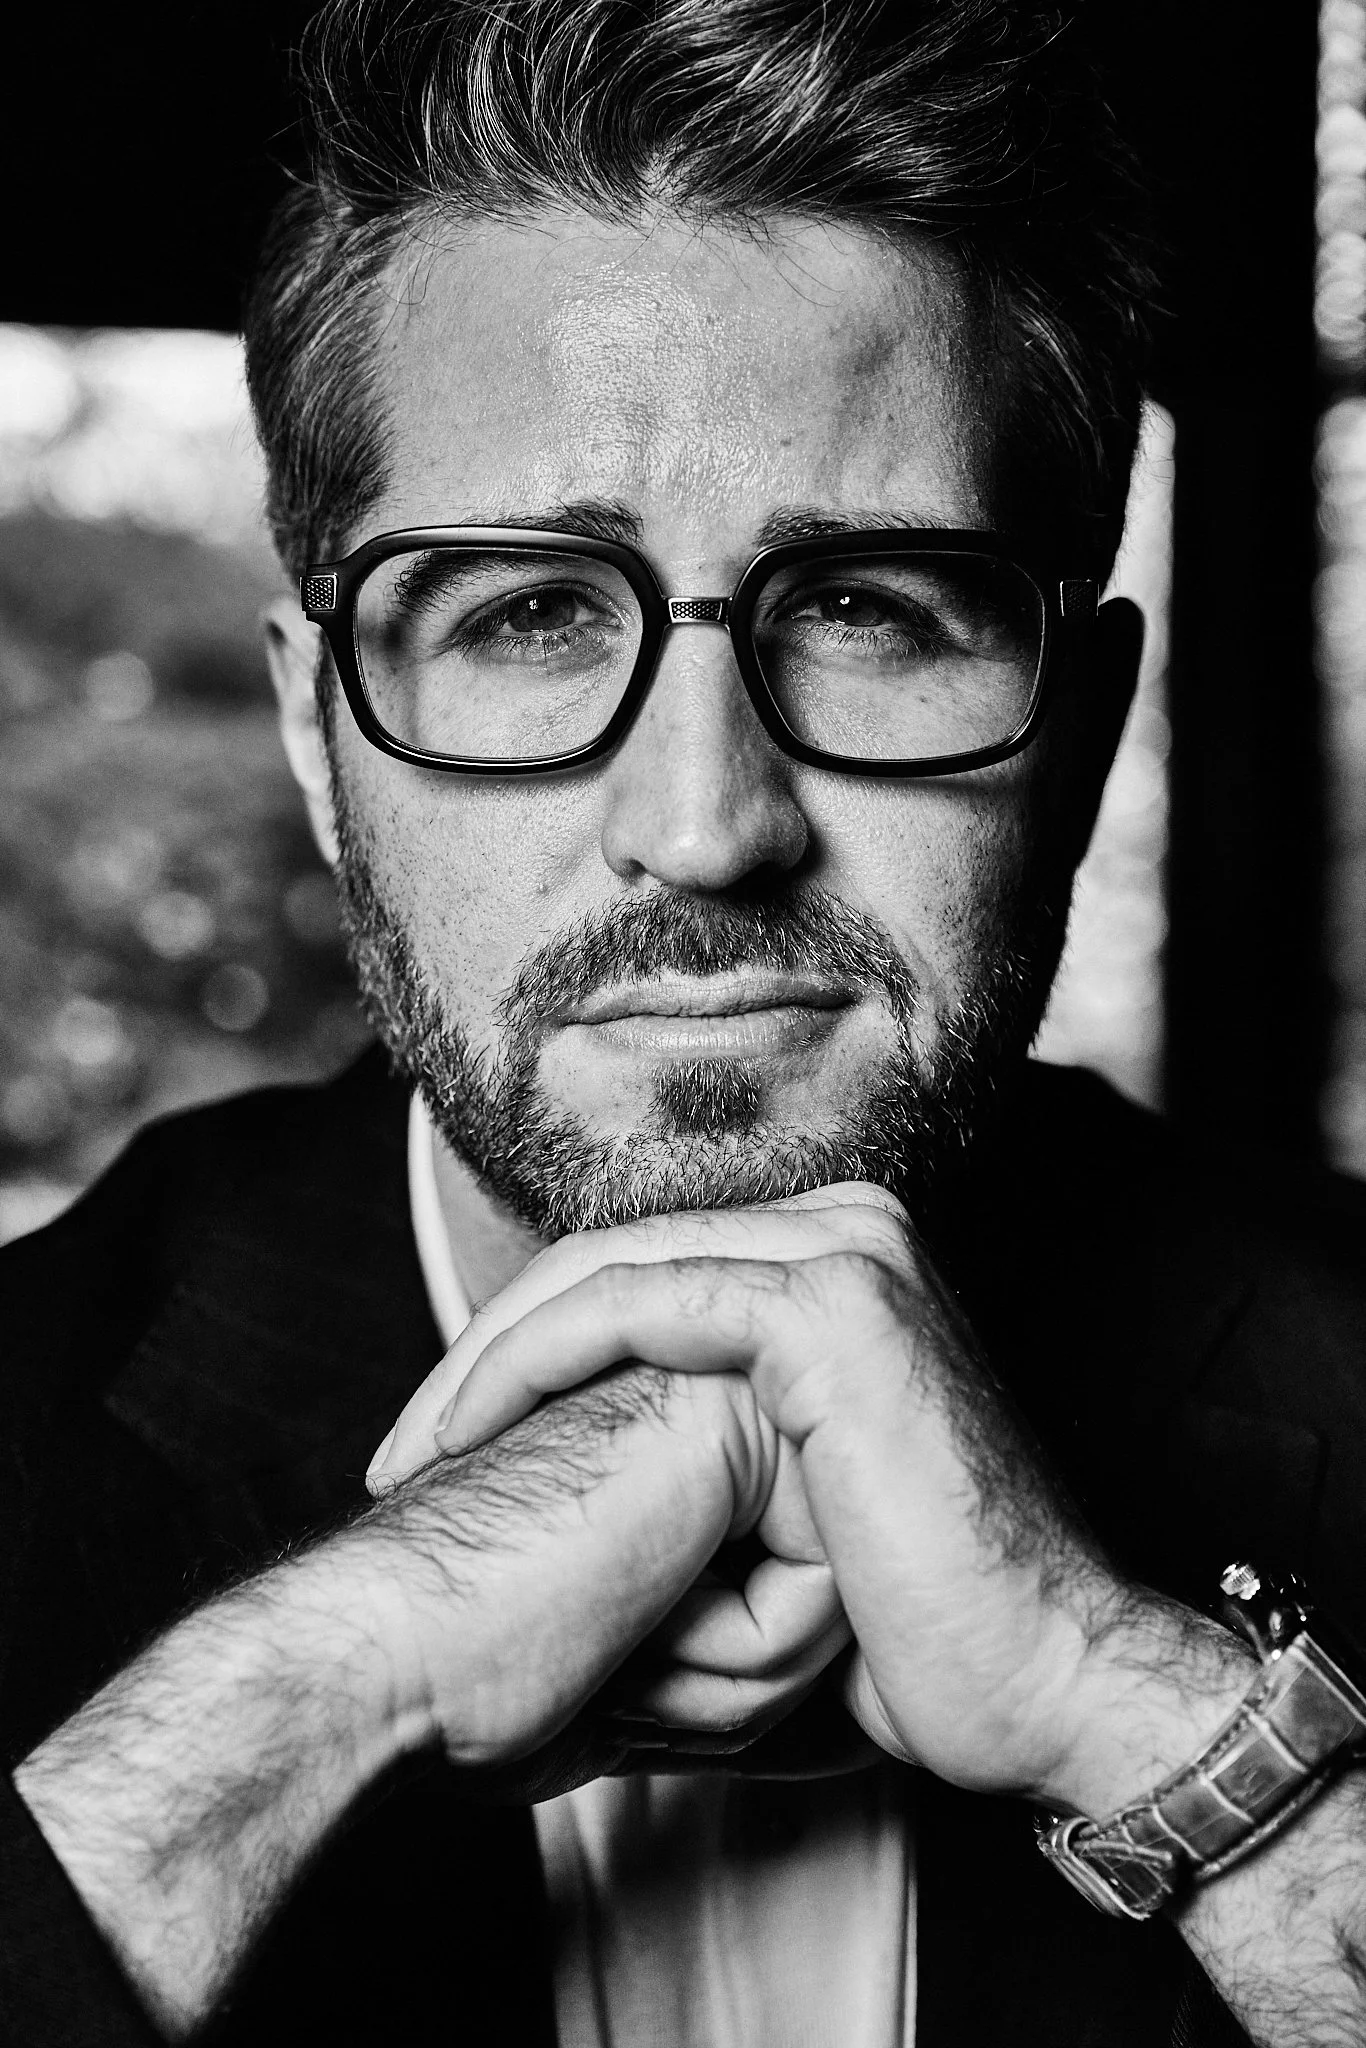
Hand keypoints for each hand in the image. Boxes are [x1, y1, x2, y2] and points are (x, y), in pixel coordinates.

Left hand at [390, 1188, 1252, 1812]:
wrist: (1044, 1681)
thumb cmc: (914, 1622)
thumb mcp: (779, 1511)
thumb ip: (696, 1445)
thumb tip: (568, 1458)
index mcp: (838, 1259)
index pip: (639, 1273)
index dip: (524, 1349)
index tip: (440, 1448)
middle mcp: (848, 1225)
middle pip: (610, 1261)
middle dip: (485, 1354)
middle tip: (398, 1453)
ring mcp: (847, 1249)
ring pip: (603, 1273)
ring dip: (485, 1362)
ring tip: (411, 1454)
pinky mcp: (830, 1300)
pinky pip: (633, 1306)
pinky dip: (532, 1363)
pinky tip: (464, 1433)